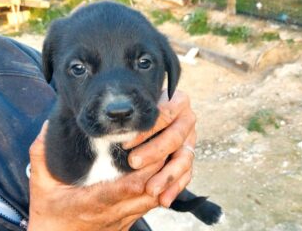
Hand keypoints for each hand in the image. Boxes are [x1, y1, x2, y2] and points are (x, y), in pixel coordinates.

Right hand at [28, 122, 162, 230]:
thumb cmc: (49, 214)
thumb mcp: (40, 184)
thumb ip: (41, 154)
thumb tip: (47, 124)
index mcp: (92, 203)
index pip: (126, 187)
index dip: (144, 169)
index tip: (150, 146)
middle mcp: (114, 212)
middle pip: (149, 191)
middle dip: (161, 167)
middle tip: (165, 140)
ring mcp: (124, 219)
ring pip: (155, 199)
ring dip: (164, 176)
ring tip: (166, 150)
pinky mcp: (129, 221)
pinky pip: (151, 204)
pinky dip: (161, 186)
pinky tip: (160, 168)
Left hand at [123, 90, 195, 207]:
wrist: (148, 120)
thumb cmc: (135, 110)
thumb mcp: (134, 104)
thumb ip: (130, 110)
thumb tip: (111, 115)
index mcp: (177, 101)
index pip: (165, 113)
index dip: (146, 130)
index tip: (126, 143)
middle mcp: (187, 120)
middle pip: (175, 137)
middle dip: (154, 152)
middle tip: (133, 163)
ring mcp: (190, 140)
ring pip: (184, 159)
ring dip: (167, 176)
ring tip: (150, 190)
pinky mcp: (188, 158)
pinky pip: (186, 175)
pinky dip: (175, 189)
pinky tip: (163, 200)